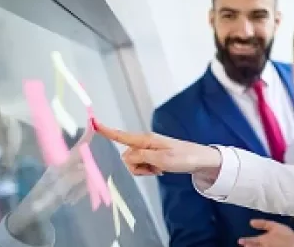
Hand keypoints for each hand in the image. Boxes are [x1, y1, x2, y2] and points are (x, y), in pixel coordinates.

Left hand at [8, 127, 93, 236]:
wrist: (31, 213)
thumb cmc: (43, 198)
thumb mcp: (58, 188)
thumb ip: (73, 177)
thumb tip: (87, 168)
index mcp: (62, 164)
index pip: (78, 148)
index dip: (86, 137)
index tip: (93, 124)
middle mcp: (66, 167)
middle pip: (86, 166)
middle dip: (87, 180)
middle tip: (74, 194)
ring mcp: (68, 177)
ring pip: (85, 178)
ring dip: (81, 190)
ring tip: (68, 201)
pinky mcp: (68, 186)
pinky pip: (82, 186)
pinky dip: (78, 194)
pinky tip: (70, 201)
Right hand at [93, 120, 221, 174]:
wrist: (201, 161)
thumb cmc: (184, 158)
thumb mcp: (162, 160)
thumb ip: (141, 158)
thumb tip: (126, 157)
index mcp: (145, 140)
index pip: (121, 135)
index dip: (106, 130)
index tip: (92, 122)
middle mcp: (144, 142)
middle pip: (126, 156)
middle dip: (135, 166)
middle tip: (154, 169)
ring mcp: (149, 149)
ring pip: (133, 163)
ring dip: (143, 169)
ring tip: (159, 169)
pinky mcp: (153, 156)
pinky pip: (141, 165)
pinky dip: (148, 170)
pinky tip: (159, 170)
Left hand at [238, 219, 293, 246]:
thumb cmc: (287, 236)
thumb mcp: (275, 226)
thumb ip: (263, 224)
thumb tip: (251, 222)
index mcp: (263, 239)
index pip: (252, 240)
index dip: (245, 240)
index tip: (239, 241)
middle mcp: (264, 246)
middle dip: (248, 245)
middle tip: (243, 245)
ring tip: (249, 246)